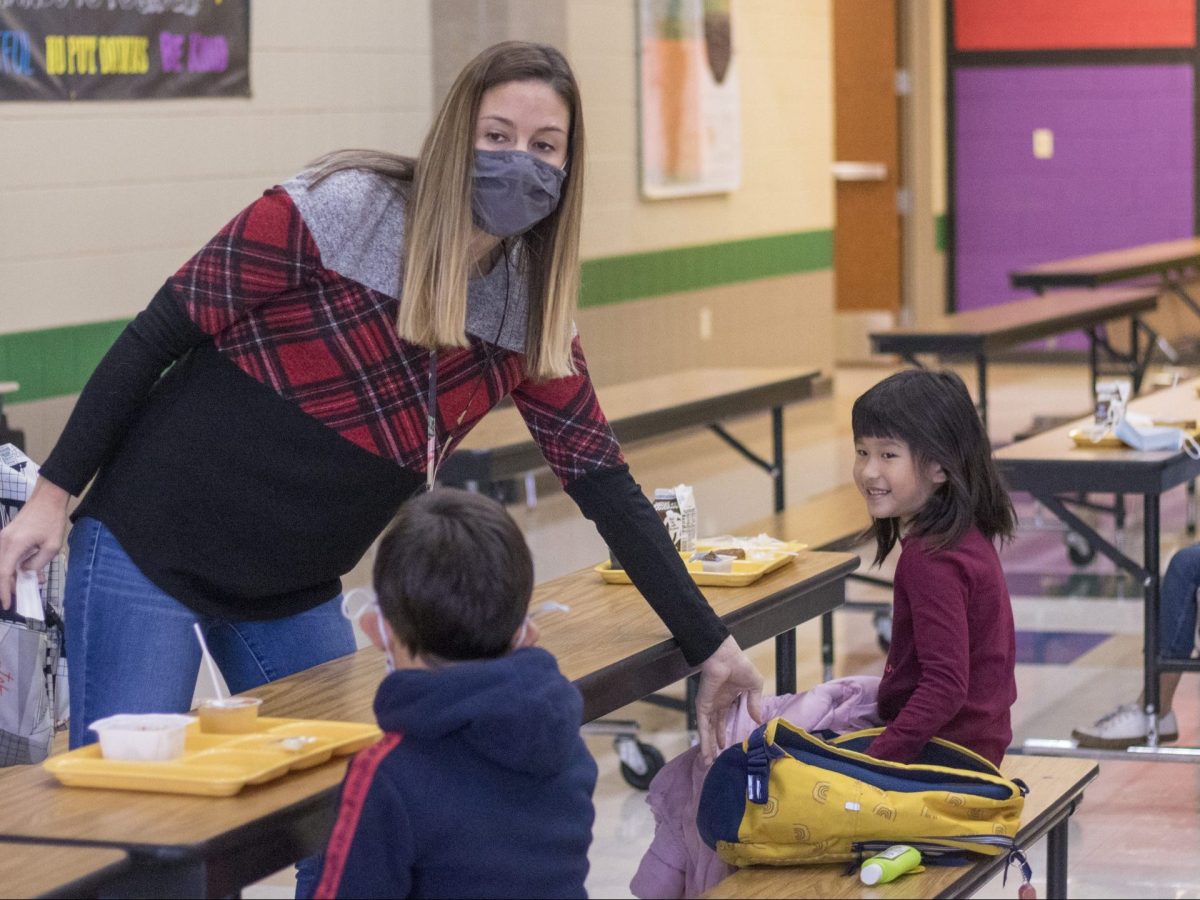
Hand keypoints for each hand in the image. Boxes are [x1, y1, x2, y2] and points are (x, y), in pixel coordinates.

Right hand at [0, 479, 69, 609]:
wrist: (47, 499)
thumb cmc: (52, 520)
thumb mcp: (51, 546)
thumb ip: (37, 563)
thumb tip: (26, 573)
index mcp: (13, 545)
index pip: (4, 573)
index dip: (4, 591)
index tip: (8, 604)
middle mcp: (3, 542)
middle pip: (0, 570)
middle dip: (8, 585)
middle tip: (20, 595)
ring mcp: (2, 538)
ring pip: (2, 564)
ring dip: (12, 575)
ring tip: (30, 581)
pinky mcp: (6, 536)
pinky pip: (5, 555)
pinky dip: (13, 565)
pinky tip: (28, 569)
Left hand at [695, 635, 763, 765]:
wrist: (726, 657)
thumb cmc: (740, 666)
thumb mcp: (754, 686)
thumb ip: (754, 703)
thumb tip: (758, 719)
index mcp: (727, 698)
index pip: (723, 719)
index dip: (723, 732)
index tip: (726, 746)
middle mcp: (716, 704)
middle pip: (714, 728)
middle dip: (714, 743)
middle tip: (715, 760)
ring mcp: (709, 705)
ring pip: (707, 731)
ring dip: (708, 746)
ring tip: (709, 762)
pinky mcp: (703, 706)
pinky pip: (703, 726)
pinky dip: (704, 739)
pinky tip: (706, 752)